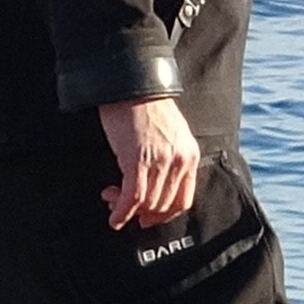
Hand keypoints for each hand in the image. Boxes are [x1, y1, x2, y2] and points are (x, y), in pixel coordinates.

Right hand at [97, 96, 200, 229]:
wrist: (132, 85)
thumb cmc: (146, 108)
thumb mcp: (170, 136)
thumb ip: (170, 160)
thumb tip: (154, 190)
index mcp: (190, 155)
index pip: (183, 200)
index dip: (164, 215)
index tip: (148, 219)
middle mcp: (179, 161)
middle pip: (163, 205)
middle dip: (141, 213)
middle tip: (124, 207)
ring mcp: (160, 161)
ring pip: (147, 203)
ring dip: (127, 209)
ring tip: (112, 200)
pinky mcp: (137, 159)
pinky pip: (132, 197)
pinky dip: (122, 211)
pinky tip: (114, 216)